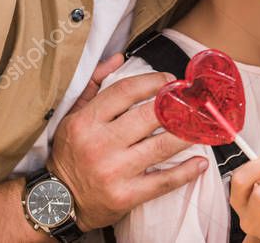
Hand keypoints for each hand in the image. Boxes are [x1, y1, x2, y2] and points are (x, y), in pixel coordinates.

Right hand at [48, 63, 208, 231]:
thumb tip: (118, 58)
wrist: (57, 201)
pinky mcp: (126, 196)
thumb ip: (95, 84)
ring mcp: (114, 171)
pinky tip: (201, 161)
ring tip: (202, 125)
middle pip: (148, 116)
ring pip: (161, 147)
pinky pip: (163, 182)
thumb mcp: (72, 115)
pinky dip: (187, 171)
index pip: (126, 91)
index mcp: (86, 121)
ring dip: (187, 134)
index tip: (169, 80)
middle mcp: (100, 144)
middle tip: (191, 100)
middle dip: (176, 105)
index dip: (153, 81)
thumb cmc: (69, 153)